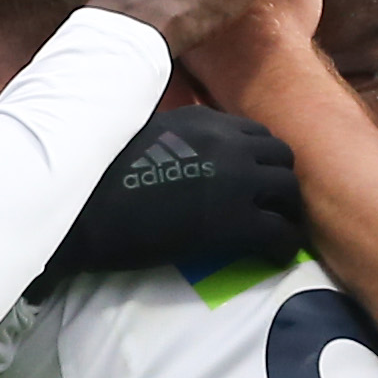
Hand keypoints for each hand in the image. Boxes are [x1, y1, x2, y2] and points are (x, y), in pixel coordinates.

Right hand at [39, 106, 303, 282]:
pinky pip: (281, 234)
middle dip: (279, 181)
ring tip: (277, 233)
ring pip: (289, 192)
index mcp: (202, 120)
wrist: (88, 213)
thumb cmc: (97, 179)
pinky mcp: (237, 223)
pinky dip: (283, 247)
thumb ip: (173, 139)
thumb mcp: (140, 135)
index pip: (253, 133)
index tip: (254, 180)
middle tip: (271, 207)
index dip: (258, 159)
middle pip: (281, 157)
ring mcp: (238, 181)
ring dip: (286, 212)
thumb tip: (182, 153)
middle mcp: (228, 143)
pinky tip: (273, 258)